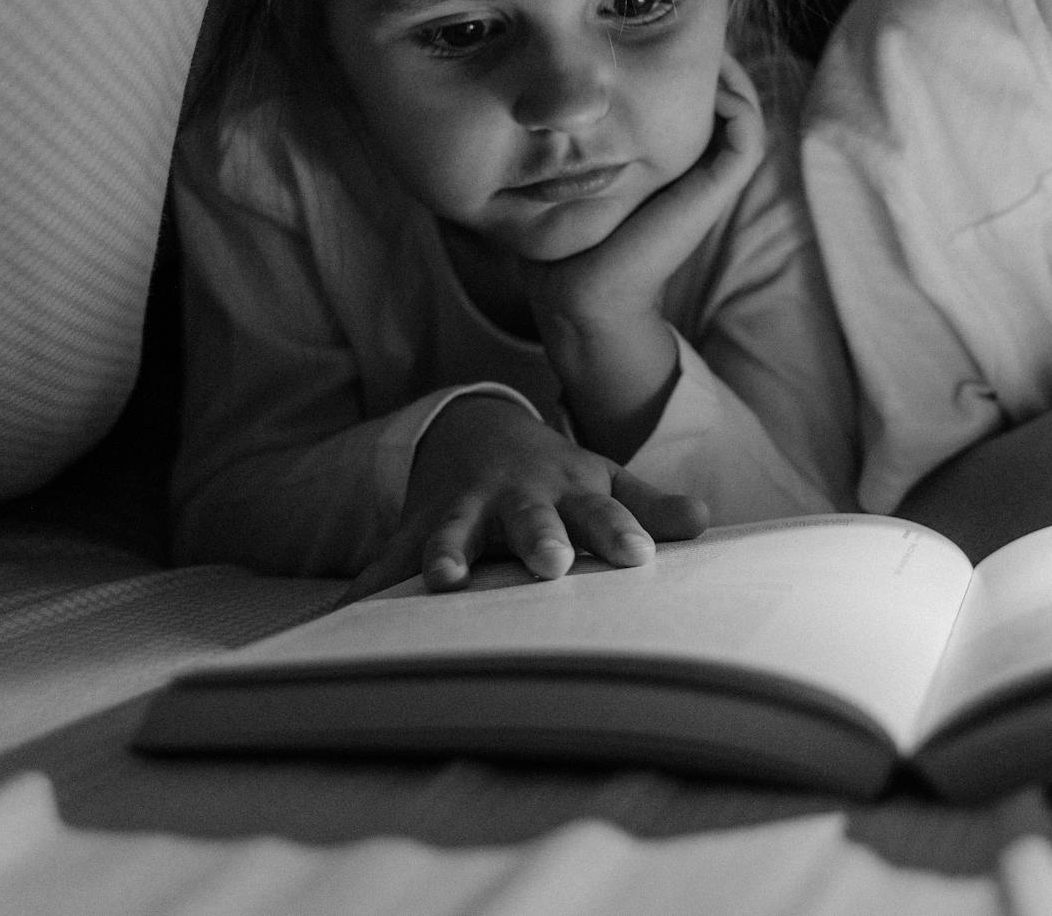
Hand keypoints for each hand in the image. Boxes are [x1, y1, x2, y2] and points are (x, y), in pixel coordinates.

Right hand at [345, 393, 708, 600]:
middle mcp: (517, 499)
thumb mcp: (604, 480)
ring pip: (456, 532)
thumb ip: (649, 507)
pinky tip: (344, 619)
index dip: (618, 533)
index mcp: (569, 491)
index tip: (637, 556)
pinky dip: (365, 590)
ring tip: (445, 580)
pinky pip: (388, 562)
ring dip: (450, 553)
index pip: (602, 513)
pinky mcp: (419, 528)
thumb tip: (706, 522)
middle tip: (551, 565)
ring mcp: (465, 511)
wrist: (477, 432)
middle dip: (538, 539)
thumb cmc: (556, 475)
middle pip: (531, 519)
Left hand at [520, 55, 766, 453]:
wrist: (576, 285)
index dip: (689, 53)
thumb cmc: (569, 226)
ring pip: (745, 106)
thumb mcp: (577, 159)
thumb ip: (583, 127)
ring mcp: (712, 175)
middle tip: (687, 21)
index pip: (698, 91)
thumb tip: (563, 75)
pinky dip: (739, 100)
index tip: (657, 24)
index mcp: (672, 154)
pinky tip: (705, 79)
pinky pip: (748, 133)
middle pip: (728, 91)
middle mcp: (698, 160)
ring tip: (701, 41)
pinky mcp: (717, 188)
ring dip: (730, 69)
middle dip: (710, 52)